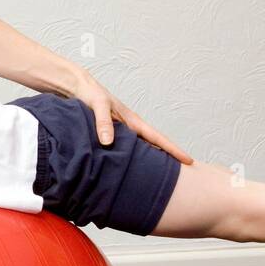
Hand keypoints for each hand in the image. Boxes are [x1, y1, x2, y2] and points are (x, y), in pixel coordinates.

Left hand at [61, 67, 193, 164]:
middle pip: (154, 146)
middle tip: (181, 176)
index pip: (158, 138)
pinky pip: (126, 151)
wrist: (76, 87)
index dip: (173, 150)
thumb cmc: (89, 94)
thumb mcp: (98, 106)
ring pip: (141, 150)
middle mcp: (130, 128)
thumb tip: (109, 142)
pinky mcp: (111, 135)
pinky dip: (133, 160)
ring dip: (151, 161)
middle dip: (168, 159)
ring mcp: (122, 132)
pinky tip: (131, 171)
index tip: (188, 160)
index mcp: (133, 121)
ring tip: (160, 178)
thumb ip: (103, 123)